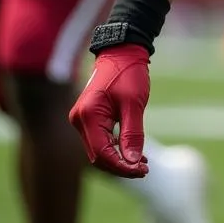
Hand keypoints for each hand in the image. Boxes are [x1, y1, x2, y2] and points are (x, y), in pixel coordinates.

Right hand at [69, 45, 150, 177]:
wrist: (122, 51)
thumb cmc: (129, 73)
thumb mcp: (134, 104)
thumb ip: (132, 133)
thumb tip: (132, 162)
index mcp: (88, 116)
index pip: (102, 153)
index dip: (121, 167)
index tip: (142, 171)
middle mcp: (79, 120)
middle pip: (98, 155)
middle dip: (121, 165)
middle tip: (144, 169)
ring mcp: (81, 119)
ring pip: (98, 149)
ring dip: (119, 159)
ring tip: (142, 164)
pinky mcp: (88, 118)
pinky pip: (99, 139)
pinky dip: (115, 148)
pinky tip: (132, 153)